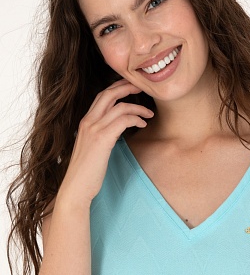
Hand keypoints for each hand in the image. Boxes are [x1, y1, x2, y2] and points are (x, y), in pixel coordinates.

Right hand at [59, 79, 154, 205]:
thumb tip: (116, 130)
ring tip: (149, 114)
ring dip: (138, 107)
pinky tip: (143, 124)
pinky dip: (136, 119)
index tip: (132, 87)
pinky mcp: (102, 139)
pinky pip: (123, 120)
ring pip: (119, 106)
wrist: (76, 187)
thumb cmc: (87, 171)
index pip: (101, 95)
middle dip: (127, 86)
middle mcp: (88, 121)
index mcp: (85, 122)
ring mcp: (93, 129)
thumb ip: (101, 135)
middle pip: (109, 93)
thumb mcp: (93, 147)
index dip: (117, 88)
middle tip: (143, 87)